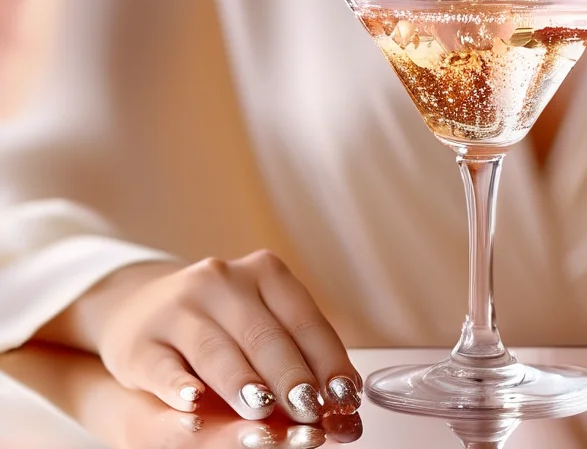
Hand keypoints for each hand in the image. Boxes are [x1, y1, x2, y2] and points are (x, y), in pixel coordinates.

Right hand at [84, 250, 359, 422]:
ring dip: (242, 382)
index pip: (305, 320)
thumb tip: (349, 411)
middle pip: (264, 335)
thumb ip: (305, 364)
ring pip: (215, 349)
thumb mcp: (265, 332)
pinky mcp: (140, 341)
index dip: (328, 360)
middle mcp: (222, 281)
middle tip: (310, 411)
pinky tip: (195, 402)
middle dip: (290, 377)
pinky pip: (163, 366)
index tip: (345, 396)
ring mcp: (178, 307)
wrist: (144, 313)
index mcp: (266, 274)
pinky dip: (179, 386)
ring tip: (263, 410)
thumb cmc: (225, 329)